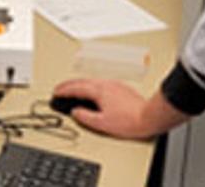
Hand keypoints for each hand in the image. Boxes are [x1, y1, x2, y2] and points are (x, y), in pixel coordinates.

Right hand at [52, 79, 187, 139]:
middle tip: (60, 89)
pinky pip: (100, 83)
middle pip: (83, 82)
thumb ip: (85, 116)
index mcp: (99, 91)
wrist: (148, 117)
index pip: (77, 88)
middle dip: (69, 85)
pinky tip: (92, 92)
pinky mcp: (121, 88)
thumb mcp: (102, 123)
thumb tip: (76, 112)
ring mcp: (114, 85)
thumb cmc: (129, 121)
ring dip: (80, 85)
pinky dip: (91, 86)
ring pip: (92, 81)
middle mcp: (106, 84)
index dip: (64, 90)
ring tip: (73, 90)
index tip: (56, 92)